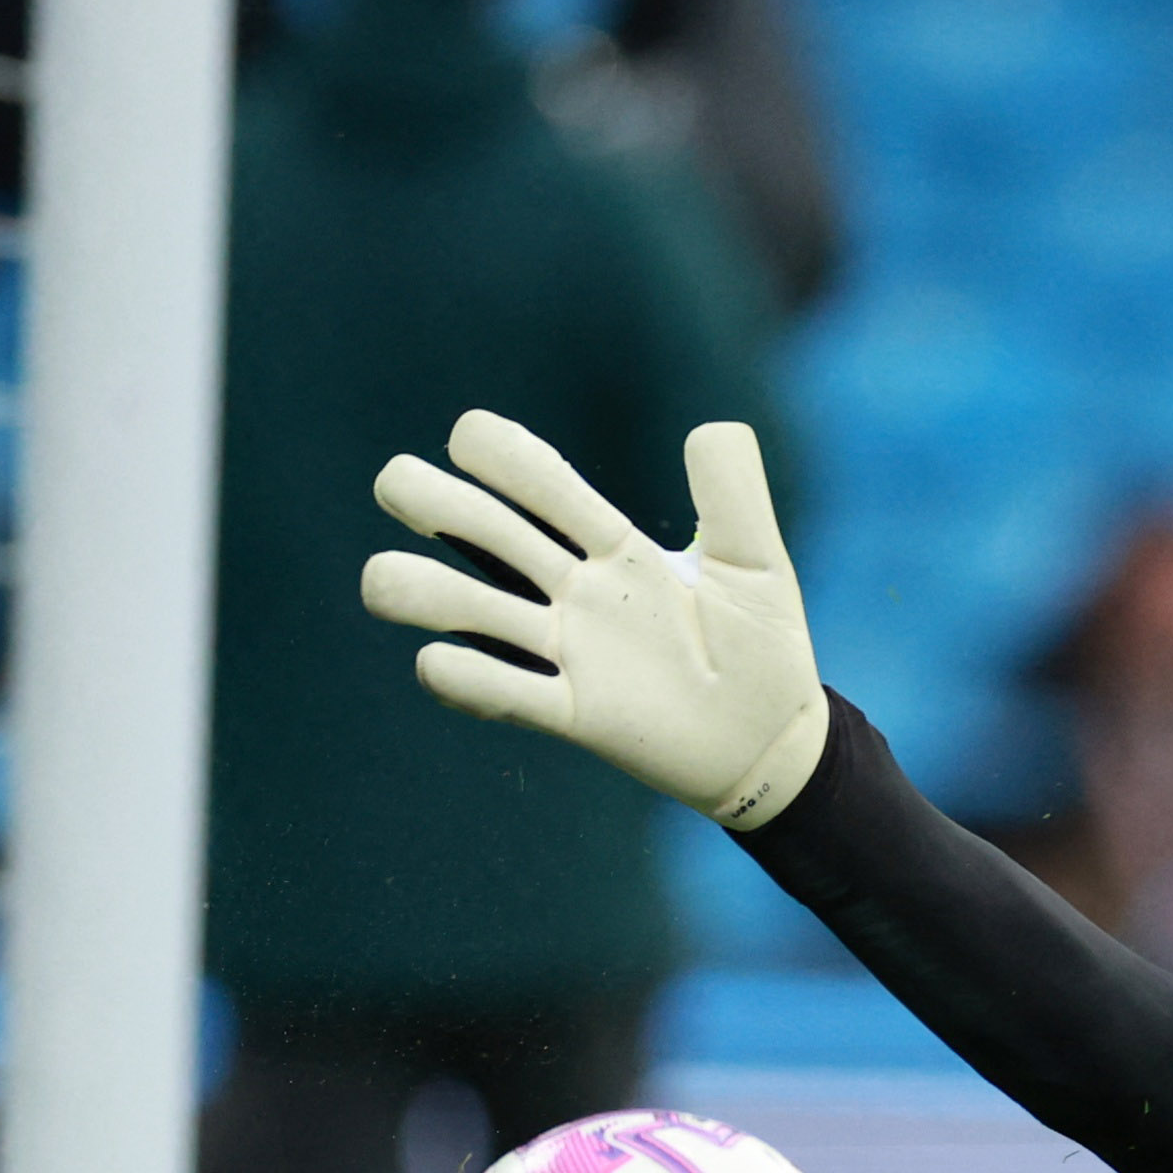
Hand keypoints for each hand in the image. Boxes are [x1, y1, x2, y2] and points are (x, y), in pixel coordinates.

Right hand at [359, 411, 831, 830]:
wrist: (776, 746)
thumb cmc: (765, 650)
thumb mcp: (757, 565)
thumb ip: (734, 496)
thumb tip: (714, 426)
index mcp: (612, 545)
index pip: (537, 479)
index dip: (494, 451)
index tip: (470, 441)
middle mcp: (573, 592)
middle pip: (475, 527)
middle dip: (426, 497)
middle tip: (404, 491)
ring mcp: (566, 652)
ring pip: (460, 607)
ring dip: (412, 588)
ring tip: (396, 586)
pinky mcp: (570, 714)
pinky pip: (494, 688)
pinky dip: (456, 675)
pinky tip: (444, 664)